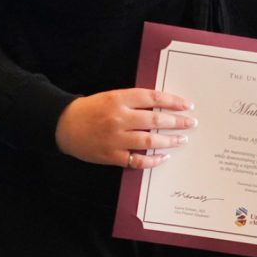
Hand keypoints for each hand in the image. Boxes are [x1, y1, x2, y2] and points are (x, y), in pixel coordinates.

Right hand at [54, 88, 195, 169]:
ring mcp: (115, 138)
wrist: (65, 125)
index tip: (186, 105)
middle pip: (155, 120)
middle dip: (177, 122)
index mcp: (119, 99)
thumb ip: (134, 100)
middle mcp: (118, 118)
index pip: (152, 98)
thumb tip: (162, 105)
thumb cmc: (91, 109)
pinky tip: (163, 157)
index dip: (172, 102)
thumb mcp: (112, 96)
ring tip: (182, 140)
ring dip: (169, 140)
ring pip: (149, 140)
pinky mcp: (111, 155)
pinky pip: (136, 160)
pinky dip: (152, 160)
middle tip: (191, 123)